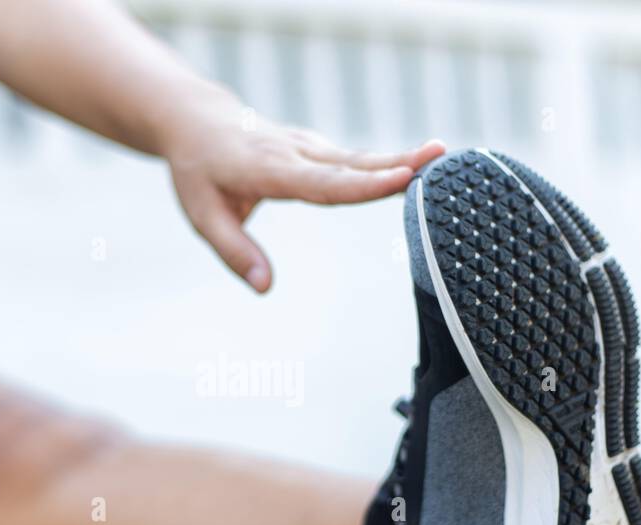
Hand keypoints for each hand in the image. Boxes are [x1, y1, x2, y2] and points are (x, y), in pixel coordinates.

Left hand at [164, 100, 444, 292]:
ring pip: (359, 157)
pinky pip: (355, 158)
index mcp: (270, 169)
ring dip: (402, 156)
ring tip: (443, 156)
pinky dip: (388, 161)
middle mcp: (296, 152)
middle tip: (439, 156)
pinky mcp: (317, 147)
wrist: (197, 121)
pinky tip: (420, 167)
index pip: (322, 182)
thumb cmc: (198, 172)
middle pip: (352, 163)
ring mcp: (309, 146)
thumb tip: (265, 288)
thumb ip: (235, 252)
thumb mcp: (202, 216)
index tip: (402, 178)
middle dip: (397, 160)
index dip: (363, 184)